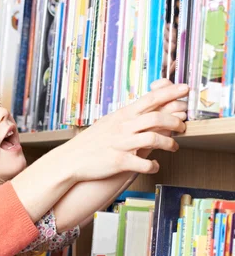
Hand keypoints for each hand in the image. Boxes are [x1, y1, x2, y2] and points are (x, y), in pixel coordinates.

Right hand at [50, 82, 188, 181]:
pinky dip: (154, 166)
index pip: (149, 99)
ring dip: (169, 143)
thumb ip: (128, 117)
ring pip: (154, 139)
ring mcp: (121, 144)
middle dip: (176, 121)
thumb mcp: (109, 123)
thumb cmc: (91, 142)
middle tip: (183, 126)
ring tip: (173, 147)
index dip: (169, 92)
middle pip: (157, 118)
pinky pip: (144, 164)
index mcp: (122, 115)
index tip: (184, 89)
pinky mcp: (119, 162)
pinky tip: (155, 166)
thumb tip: (147, 110)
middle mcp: (122, 127)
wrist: (70, 160)